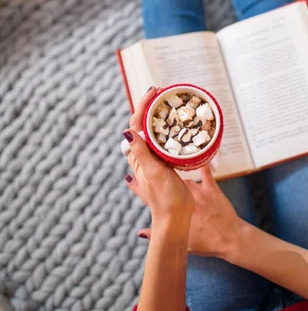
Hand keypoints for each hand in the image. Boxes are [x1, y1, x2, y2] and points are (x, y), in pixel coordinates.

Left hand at [124, 87, 193, 223]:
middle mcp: (144, 155)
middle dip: (150, 106)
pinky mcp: (167, 163)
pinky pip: (166, 141)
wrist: (175, 217)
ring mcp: (155, 159)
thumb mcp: (153, 172)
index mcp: (138, 155)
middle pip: (144, 124)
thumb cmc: (164, 197)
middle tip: (162, 92)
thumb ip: (141, 153)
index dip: (143, 106)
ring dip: (159, 116)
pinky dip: (169, 129)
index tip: (153, 92)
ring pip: (155, 131)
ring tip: (169, 103)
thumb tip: (127, 132)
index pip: (136, 124)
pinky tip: (178, 126)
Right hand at [139, 164, 243, 257]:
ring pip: (184, 179)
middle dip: (154, 172)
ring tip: (170, 161)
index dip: (138, 186)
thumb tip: (140, 233)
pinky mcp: (211, 189)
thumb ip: (156, 236)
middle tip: (145, 161)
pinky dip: (203, 165)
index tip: (129, 176)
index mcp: (173, 213)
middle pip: (165, 183)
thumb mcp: (181, 242)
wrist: (230, 240)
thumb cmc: (206, 244)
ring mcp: (197, 192)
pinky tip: (200, 155)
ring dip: (178, 173)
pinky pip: (206, 173)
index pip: (151, 198)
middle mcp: (183, 199)